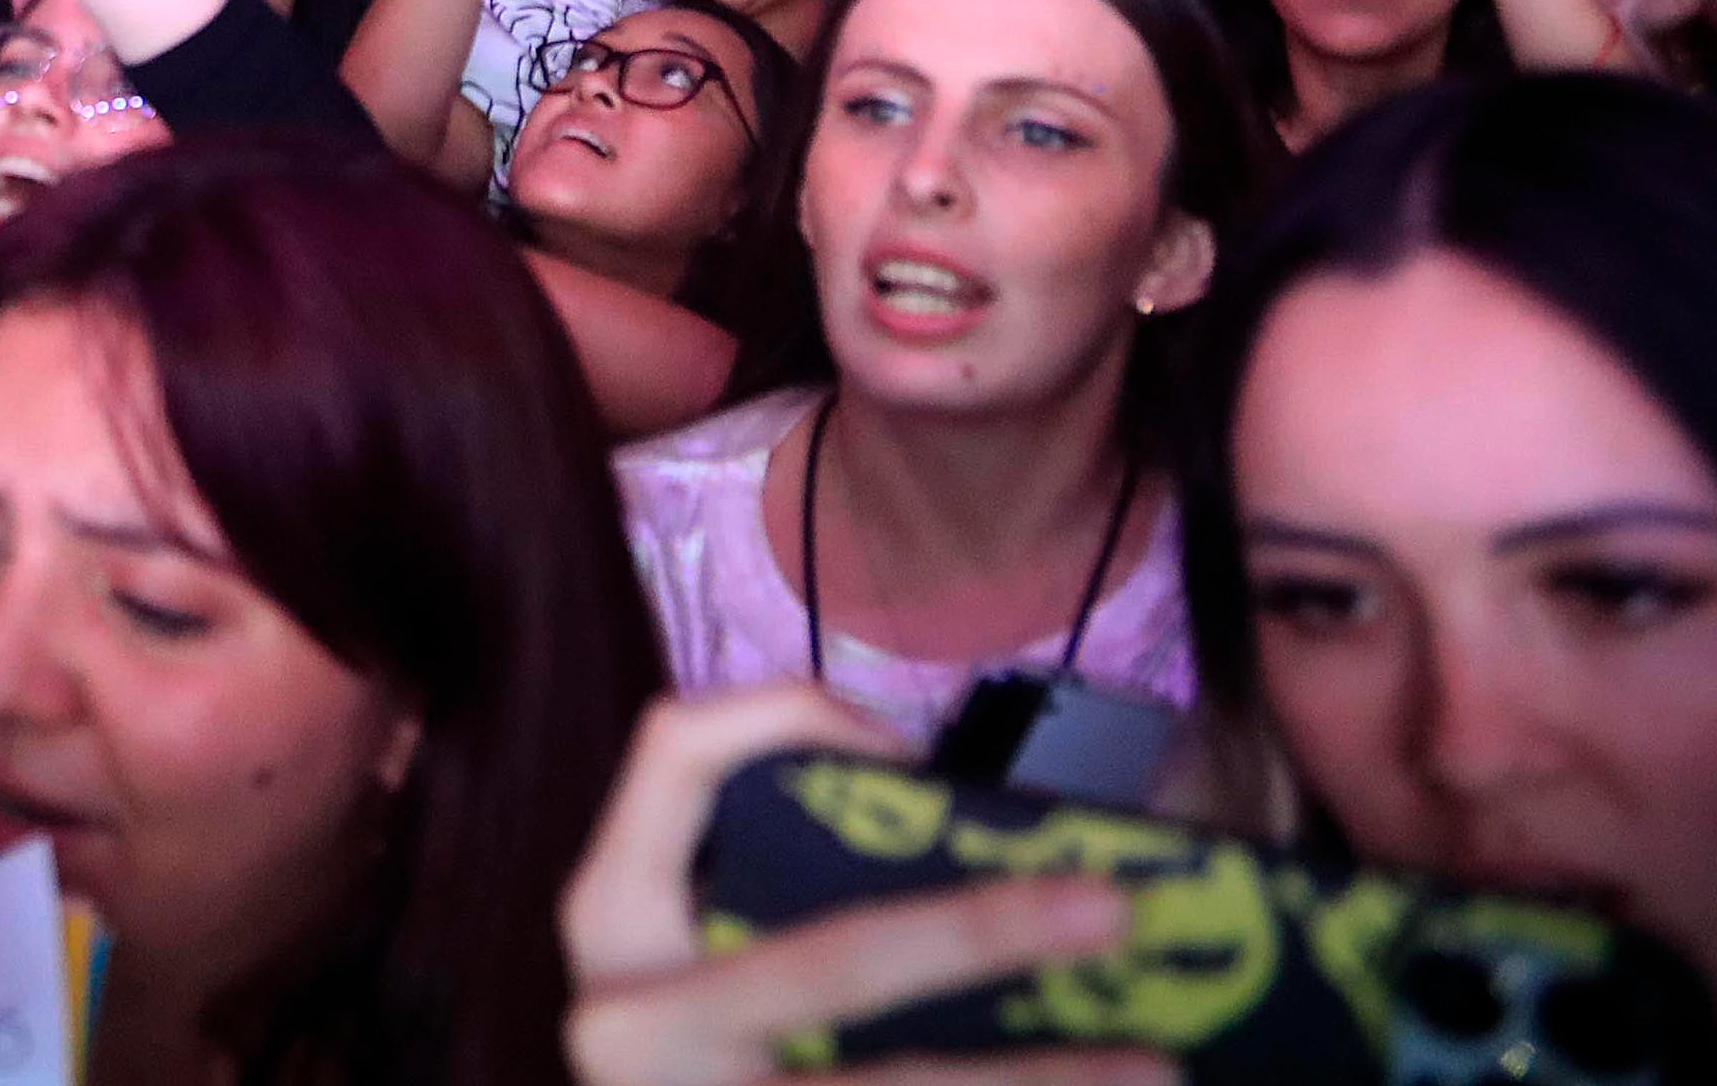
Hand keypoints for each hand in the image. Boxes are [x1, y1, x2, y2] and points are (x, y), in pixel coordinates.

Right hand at [564, 686, 1163, 1085]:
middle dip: (986, 932)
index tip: (907, 755)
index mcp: (610, 919)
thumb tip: (989, 840)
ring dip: (1037, 1079)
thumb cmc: (697, 1051)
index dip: (789, 719)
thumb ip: (780, 891)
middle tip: (1112, 912)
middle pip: (833, 958)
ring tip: (1159, 1070)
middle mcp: (629, 1021)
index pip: (673, 754)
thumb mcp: (692, 958)